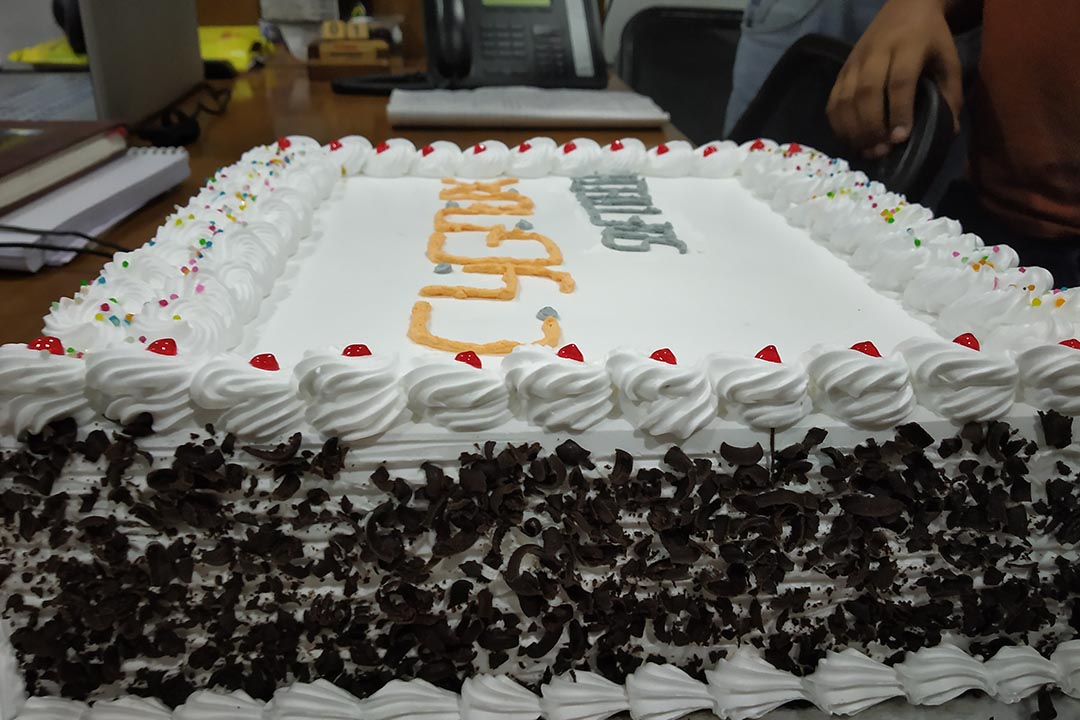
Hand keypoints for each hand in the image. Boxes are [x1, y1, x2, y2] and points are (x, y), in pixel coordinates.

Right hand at [826, 0, 962, 158]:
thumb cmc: (931, 36)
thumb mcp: (949, 58)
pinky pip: (833, 100)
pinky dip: (837, 124)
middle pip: (867, 93)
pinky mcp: (842, 70)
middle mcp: (876, 53)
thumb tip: (949, 130)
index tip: (901, 138)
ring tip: (866, 150)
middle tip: (881, 151)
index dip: (898, 111)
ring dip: (853, 129)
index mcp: (908, 46)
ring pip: (846, 99)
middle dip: (872, 126)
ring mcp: (854, 62)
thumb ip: (951, 92)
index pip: (899, 81)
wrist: (905, 5)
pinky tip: (849, 139)